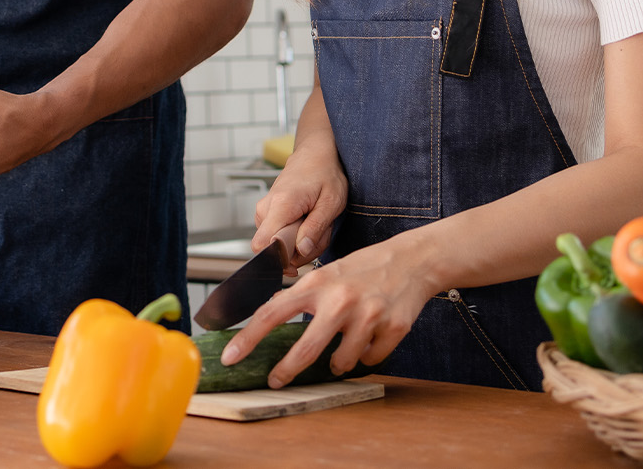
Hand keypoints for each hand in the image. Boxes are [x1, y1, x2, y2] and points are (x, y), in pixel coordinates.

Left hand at [219, 235, 441, 384]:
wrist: (411, 261)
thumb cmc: (363, 268)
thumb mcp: (326, 272)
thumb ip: (302, 295)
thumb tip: (272, 311)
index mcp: (316, 284)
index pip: (272, 313)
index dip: (247, 338)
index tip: (230, 357)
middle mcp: (339, 300)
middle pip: (305, 349)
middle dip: (286, 370)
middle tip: (275, 380)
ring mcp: (367, 316)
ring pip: (342, 361)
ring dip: (339, 360)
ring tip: (344, 342)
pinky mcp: (392, 329)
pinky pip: (370, 360)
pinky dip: (367, 354)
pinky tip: (372, 335)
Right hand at [252, 140, 347, 273]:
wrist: (314, 155)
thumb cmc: (324, 175)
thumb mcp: (330, 202)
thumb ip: (315, 229)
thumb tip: (301, 251)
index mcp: (281, 205)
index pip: (262, 244)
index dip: (280, 260)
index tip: (301, 258)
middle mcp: (266, 209)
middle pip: (274, 250)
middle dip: (301, 251)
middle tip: (321, 233)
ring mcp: (264, 211)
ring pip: (278, 246)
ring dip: (302, 244)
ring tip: (317, 224)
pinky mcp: (267, 215)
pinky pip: (279, 237)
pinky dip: (297, 237)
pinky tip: (308, 223)